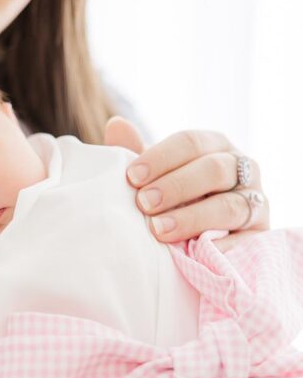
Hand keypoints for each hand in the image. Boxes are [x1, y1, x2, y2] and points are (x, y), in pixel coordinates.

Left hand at [103, 118, 269, 242]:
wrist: (203, 241)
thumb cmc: (175, 199)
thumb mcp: (157, 176)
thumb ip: (138, 154)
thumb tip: (117, 125)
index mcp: (215, 146)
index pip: (191, 142)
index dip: (161, 157)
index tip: (132, 176)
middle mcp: (242, 169)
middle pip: (214, 169)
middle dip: (176, 186)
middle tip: (144, 203)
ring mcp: (255, 203)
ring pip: (229, 205)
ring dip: (192, 218)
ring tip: (159, 230)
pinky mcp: (260, 237)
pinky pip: (245, 241)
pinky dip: (220, 247)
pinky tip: (194, 252)